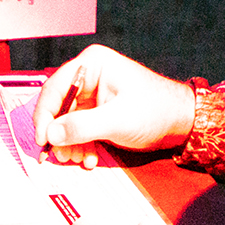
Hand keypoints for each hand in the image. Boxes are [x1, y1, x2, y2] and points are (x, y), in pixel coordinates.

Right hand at [32, 44, 197, 167]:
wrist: (181, 122)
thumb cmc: (156, 111)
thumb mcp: (117, 119)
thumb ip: (82, 126)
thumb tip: (51, 134)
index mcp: (92, 64)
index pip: (55, 88)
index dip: (45, 116)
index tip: (42, 140)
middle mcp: (89, 75)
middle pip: (58, 105)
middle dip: (58, 133)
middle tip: (60, 155)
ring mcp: (93, 93)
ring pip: (66, 120)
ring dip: (69, 142)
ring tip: (76, 159)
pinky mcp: (98, 110)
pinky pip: (78, 128)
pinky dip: (80, 144)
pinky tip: (88, 158)